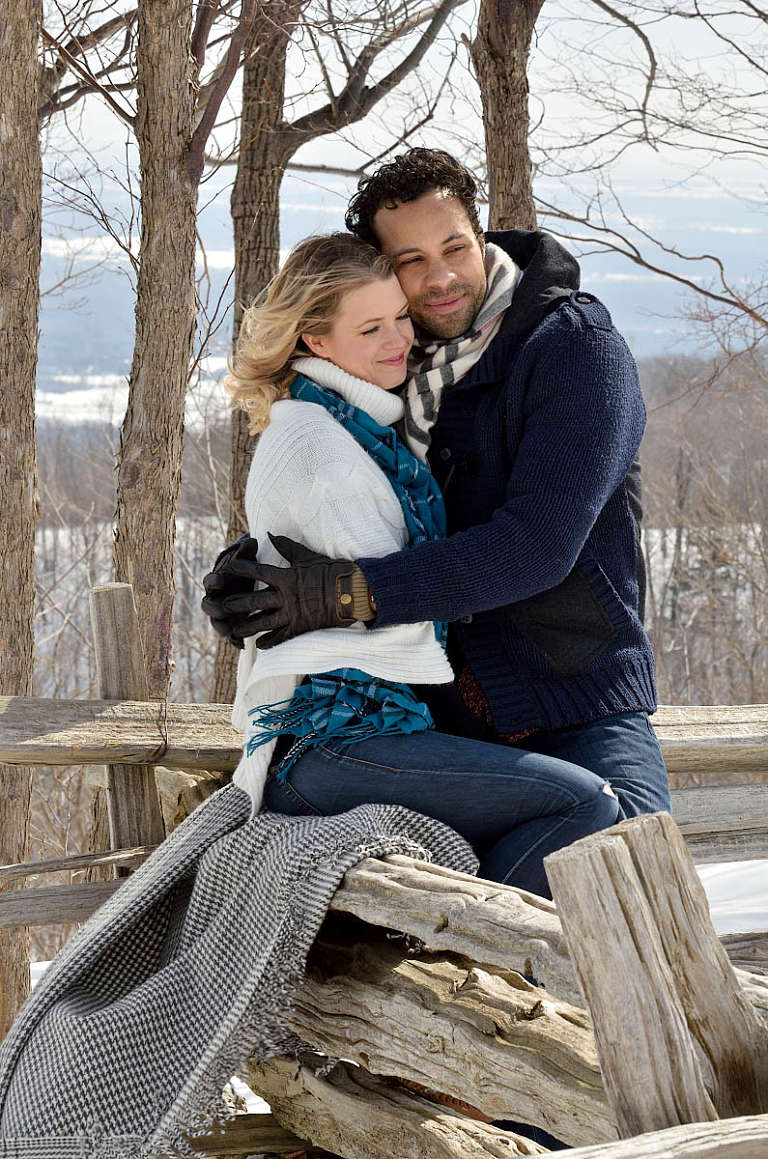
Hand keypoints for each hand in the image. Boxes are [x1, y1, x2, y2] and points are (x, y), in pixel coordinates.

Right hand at [201, 535, 261, 648]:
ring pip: (217, 623)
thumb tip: (252, 542)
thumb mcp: (247, 560)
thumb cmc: (245, 570)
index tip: (221, 580)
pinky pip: (231, 636)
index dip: (214, 581)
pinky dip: (235, 641)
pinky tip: (242, 645)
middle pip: (209, 606)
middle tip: (221, 608)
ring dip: (222, 627)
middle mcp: (216, 598)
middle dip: (214, 607)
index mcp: (216, 581)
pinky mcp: (232, 625)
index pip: (209, 581)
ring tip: (229, 631)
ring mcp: (222, 614)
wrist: (248, 584)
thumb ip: (247, 553)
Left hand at [217, 534, 359, 647]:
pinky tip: (258, 645)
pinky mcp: (300, 627)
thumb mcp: (307, 557)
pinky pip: (280, 637)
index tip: (228, 568)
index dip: (242, 569)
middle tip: (221, 607)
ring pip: (263, 622)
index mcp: (286, 577)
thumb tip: (271, 534)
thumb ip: (287, 547)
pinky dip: (268, 642)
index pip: (258, 572)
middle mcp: (285, 597)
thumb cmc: (330, 571)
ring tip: (233, 631)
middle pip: (254, 601)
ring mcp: (291, 614)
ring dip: (247, 627)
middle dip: (236, 604)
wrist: (351, 592)